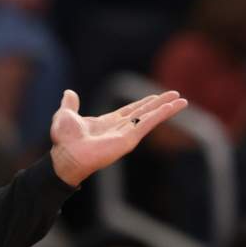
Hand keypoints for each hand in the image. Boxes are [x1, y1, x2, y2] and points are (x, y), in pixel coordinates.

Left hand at [49, 89, 187, 186]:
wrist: (66, 153)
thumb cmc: (64, 139)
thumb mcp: (65, 114)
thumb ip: (70, 104)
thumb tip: (68, 93)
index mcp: (107, 122)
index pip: (130, 110)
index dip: (143, 103)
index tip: (156, 97)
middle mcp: (120, 128)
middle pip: (144, 113)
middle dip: (159, 104)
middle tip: (175, 95)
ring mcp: (126, 134)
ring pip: (150, 117)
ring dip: (166, 109)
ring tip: (182, 101)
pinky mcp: (129, 139)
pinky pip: (148, 123)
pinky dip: (161, 114)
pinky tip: (173, 107)